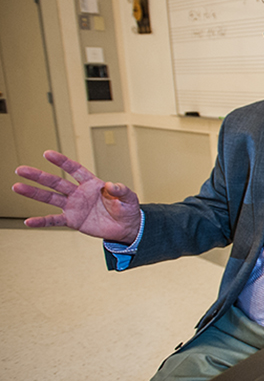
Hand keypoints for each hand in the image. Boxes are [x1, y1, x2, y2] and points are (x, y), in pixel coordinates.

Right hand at [12, 150, 141, 243]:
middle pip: (56, 182)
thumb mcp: (128, 197)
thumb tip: (112, 185)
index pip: (74, 169)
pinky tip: (29, 221)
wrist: (126, 227)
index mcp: (92, 183)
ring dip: (34, 193)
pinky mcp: (72, 220)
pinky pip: (54, 220)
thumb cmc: (127, 208)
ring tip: (17, 187)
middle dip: (38, 176)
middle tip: (21, 170)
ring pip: (50, 198)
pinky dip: (42, 221)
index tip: (47, 154)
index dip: (62, 162)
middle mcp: (79, 193)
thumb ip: (120, 190)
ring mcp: (74, 206)